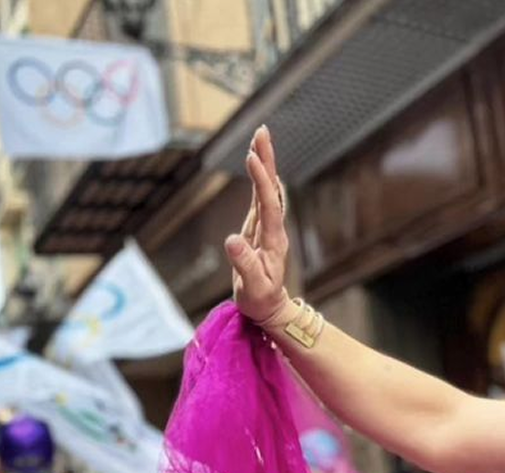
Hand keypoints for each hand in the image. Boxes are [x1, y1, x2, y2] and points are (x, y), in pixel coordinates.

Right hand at [226, 126, 290, 324]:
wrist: (270, 308)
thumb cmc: (260, 301)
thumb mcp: (252, 288)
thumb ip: (244, 264)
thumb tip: (230, 240)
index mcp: (273, 240)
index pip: (268, 205)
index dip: (261, 181)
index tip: (252, 158)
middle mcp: (273, 229)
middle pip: (271, 189)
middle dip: (266, 160)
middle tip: (261, 131)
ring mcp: (268, 227)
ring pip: (267, 190)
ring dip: (264, 163)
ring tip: (259, 138)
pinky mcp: (260, 228)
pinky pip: (261, 198)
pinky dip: (260, 178)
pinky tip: (260, 164)